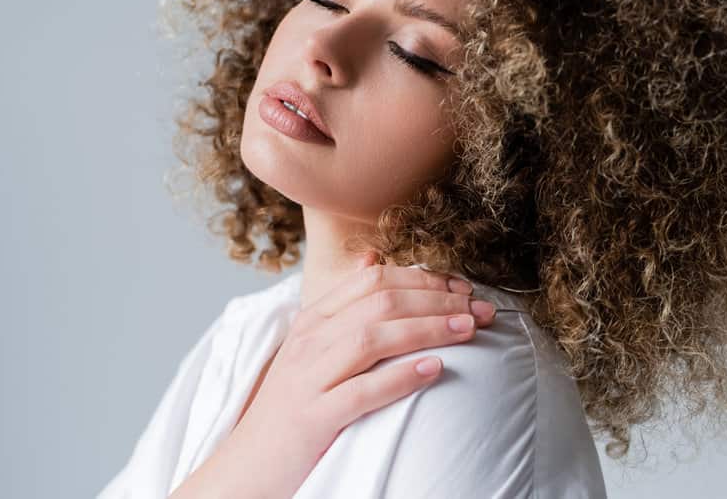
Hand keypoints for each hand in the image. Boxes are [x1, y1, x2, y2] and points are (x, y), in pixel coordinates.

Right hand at [168, 252, 496, 498]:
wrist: (247, 468)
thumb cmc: (293, 406)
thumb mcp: (312, 348)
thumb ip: (344, 305)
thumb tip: (373, 258)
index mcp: (313, 320)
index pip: (373, 280)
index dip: (423, 278)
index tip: (462, 286)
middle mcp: (310, 341)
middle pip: (380, 302)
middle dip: (437, 299)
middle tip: (480, 307)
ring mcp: (308, 378)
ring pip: (373, 338)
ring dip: (428, 328)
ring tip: (467, 329)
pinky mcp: (313, 419)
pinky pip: (361, 392)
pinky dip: (400, 377)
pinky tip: (434, 370)